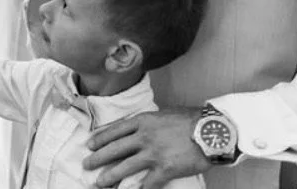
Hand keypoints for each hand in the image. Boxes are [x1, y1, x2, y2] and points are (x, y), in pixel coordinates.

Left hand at [85, 108, 209, 188]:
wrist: (211, 130)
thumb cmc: (190, 120)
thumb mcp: (163, 115)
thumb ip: (149, 123)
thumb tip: (138, 128)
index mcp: (143, 121)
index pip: (115, 130)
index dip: (100, 138)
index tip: (89, 144)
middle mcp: (144, 137)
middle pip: (115, 149)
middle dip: (98, 158)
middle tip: (86, 164)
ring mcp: (153, 154)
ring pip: (125, 167)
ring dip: (110, 176)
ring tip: (99, 182)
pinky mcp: (165, 169)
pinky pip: (147, 183)